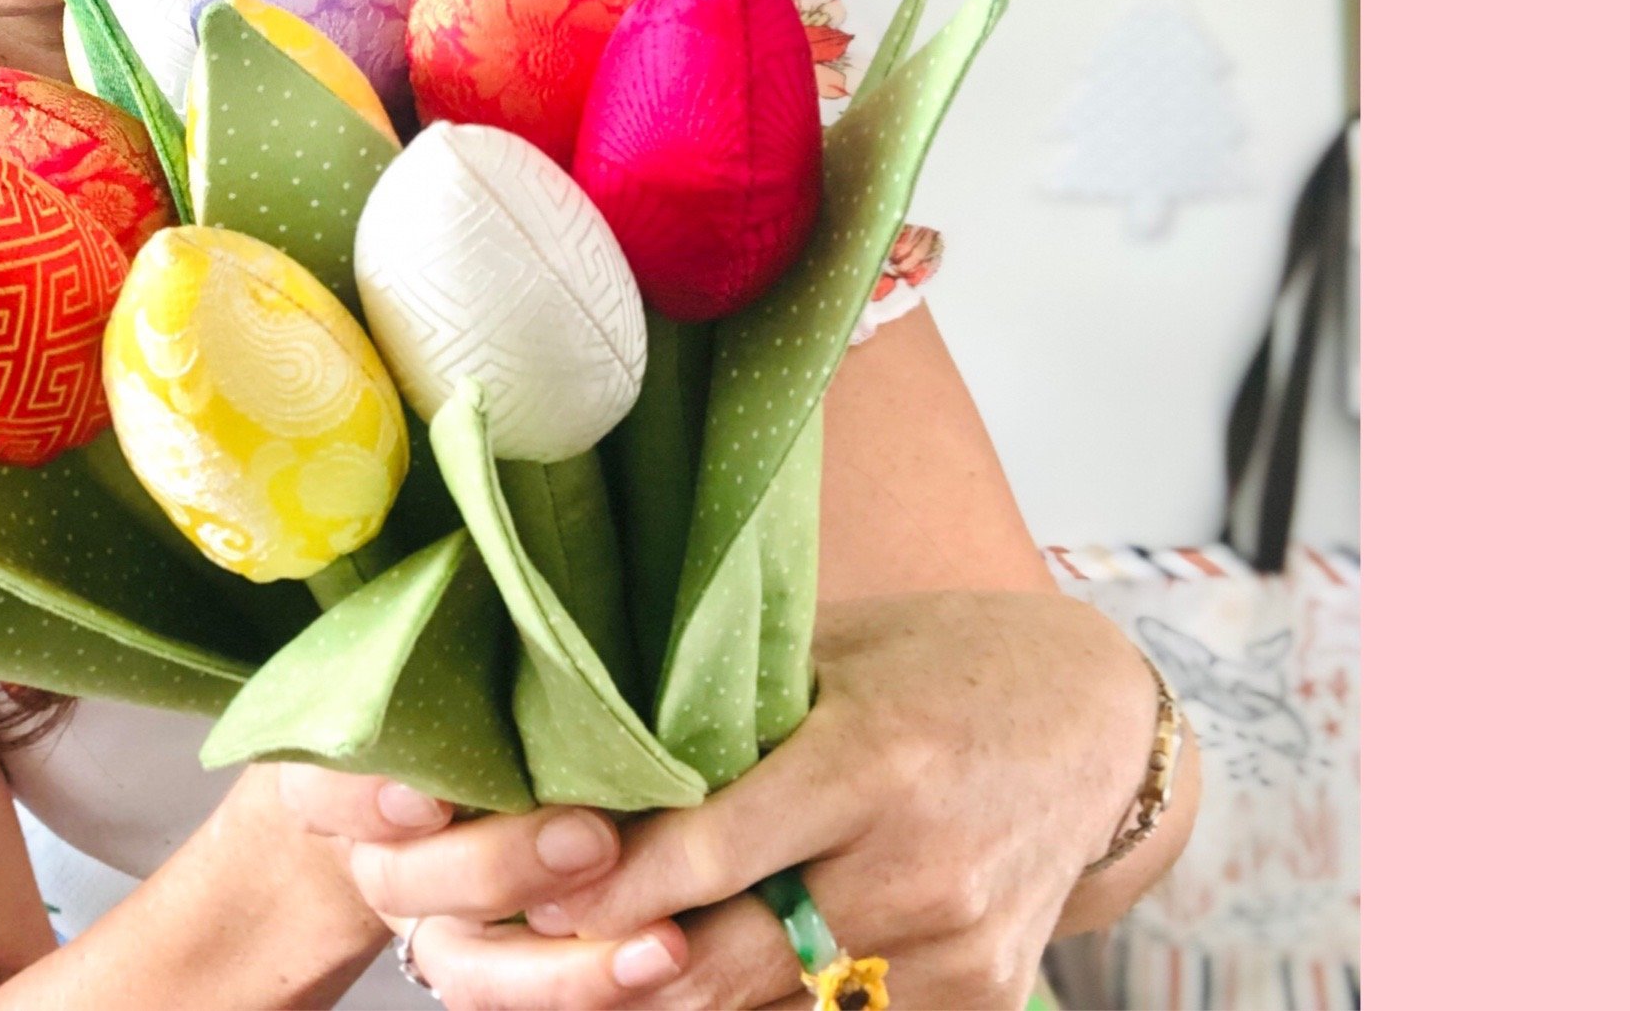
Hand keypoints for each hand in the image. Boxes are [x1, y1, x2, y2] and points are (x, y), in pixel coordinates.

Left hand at [283, 591, 1169, 1009]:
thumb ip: (720, 704)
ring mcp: (953, 944)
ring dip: (683, 993)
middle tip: (536, 946)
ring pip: (773, 1007)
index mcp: (873, 761)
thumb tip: (574, 728)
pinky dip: (765, 1007)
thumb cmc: (940, 665)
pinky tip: (701, 978)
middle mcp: (918, 864)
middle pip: (731, 954)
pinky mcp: (976, 994)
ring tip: (605, 966)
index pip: (712, 849)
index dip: (612, 886)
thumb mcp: (830, 654)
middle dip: (625, 961)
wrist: (1097, 726)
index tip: (531, 893)